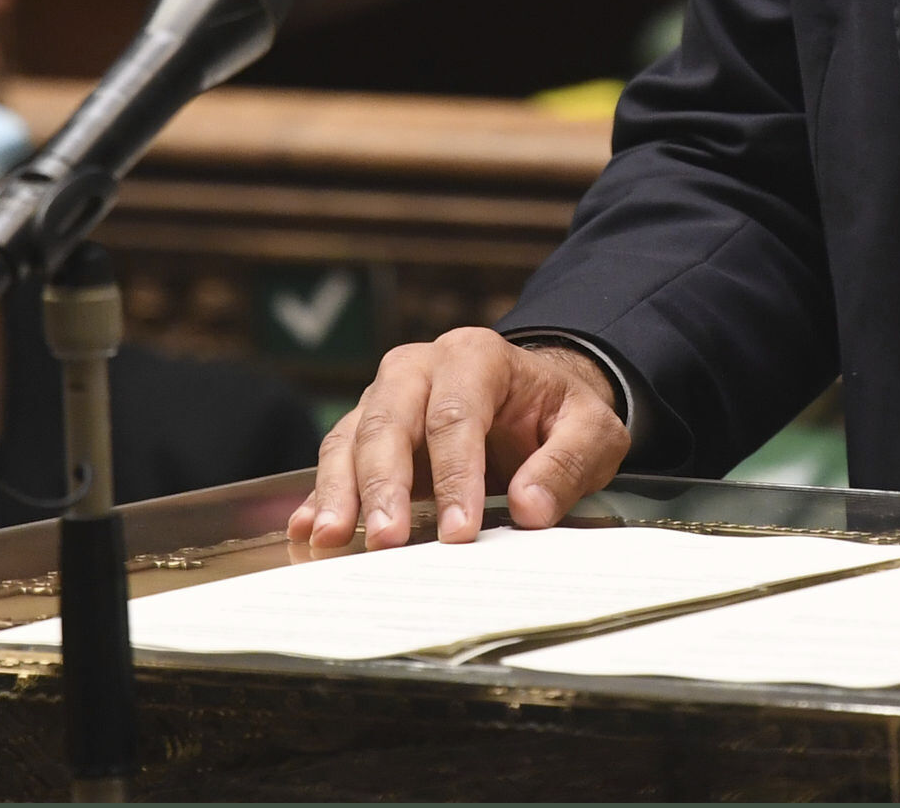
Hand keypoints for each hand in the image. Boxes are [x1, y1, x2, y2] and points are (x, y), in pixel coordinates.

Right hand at [290, 329, 630, 556]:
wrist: (534, 399)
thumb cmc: (559, 415)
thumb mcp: (592, 432)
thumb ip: (566, 464)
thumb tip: (529, 508)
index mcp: (476, 357)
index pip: (457, 415)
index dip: (456, 475)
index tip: (460, 532)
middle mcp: (419, 368)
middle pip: (390, 421)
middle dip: (384, 484)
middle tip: (386, 541)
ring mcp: (385, 397)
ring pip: (351, 438)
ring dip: (339, 492)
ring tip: (331, 540)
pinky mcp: (365, 431)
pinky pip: (335, 459)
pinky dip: (319, 496)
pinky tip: (308, 531)